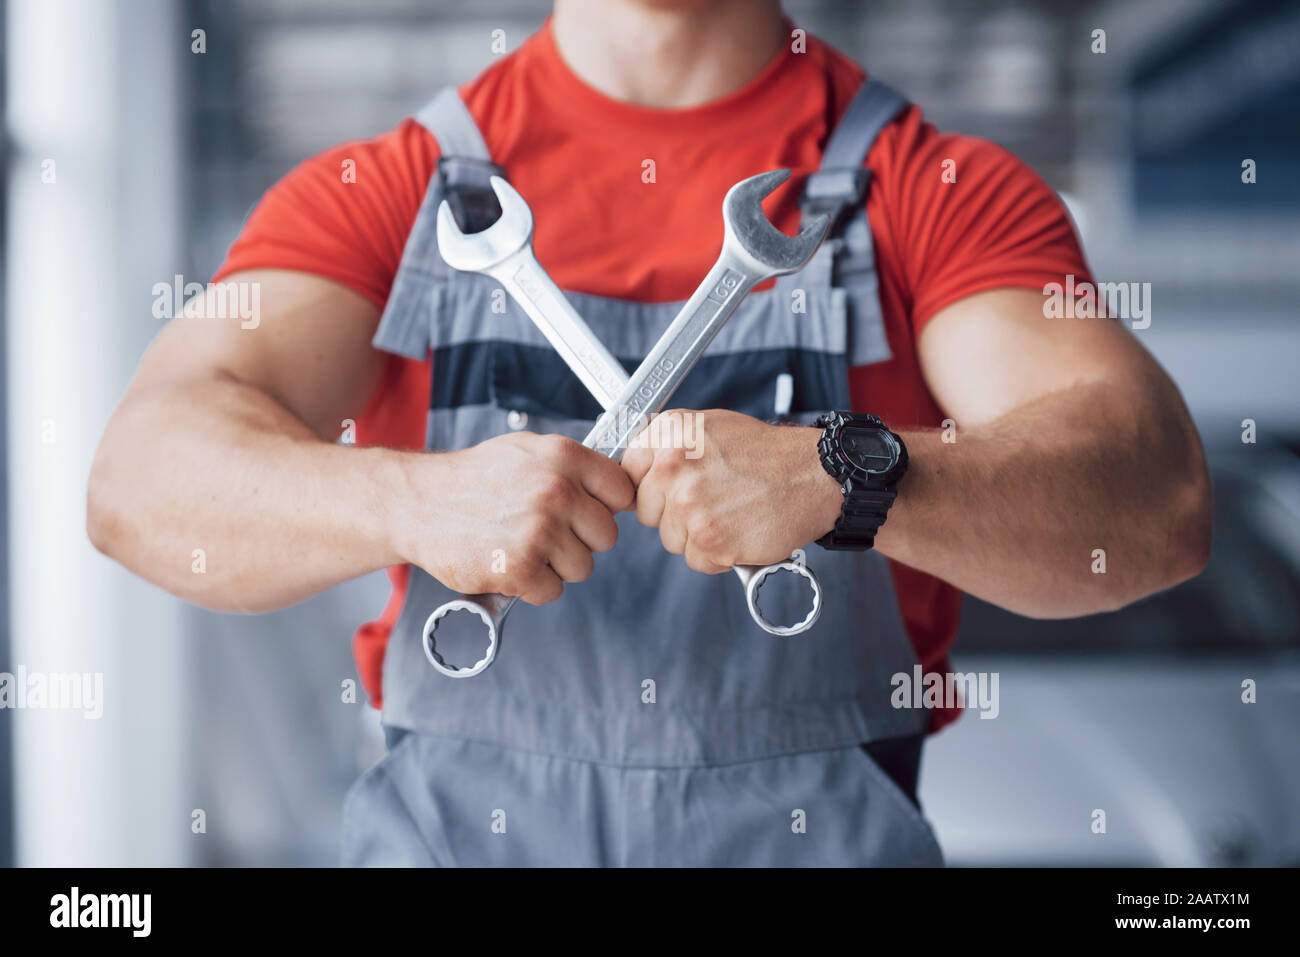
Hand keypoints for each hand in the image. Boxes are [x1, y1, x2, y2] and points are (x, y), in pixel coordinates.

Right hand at [398, 432, 633, 604]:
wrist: (417, 504)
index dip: (606, 507)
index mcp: (564, 457)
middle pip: (607, 536)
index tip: (586, 513)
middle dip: (579, 540)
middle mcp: (557, 490)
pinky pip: (552, 591)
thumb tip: (617, 488)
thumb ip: (572, 467)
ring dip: (554, 566)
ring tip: (520, 545)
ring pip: (582, 567)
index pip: (623, 492)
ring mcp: (540, 530)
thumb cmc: (472, 479)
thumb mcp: (527, 452)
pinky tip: (507, 563)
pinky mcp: (520, 568)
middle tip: (543, 532)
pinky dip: (530, 586)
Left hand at [620, 410, 841, 572]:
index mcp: (669, 433)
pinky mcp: (707, 539)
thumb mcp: (709, 427)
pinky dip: (718, 555)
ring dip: (698, 535)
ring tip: (731, 513)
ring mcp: (688, 505)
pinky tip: (740, 531)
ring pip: (670, 539)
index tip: (667, 489)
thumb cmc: (766, 454)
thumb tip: (635, 468)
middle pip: (646, 511)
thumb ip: (669, 446)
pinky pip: (697, 560)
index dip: (649, 486)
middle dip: (673, 513)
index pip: (628, 471)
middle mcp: (672, 466)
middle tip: (712, 501)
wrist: (813, 475)